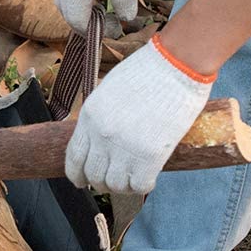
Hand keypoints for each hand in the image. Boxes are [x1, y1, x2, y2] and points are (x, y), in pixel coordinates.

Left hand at [65, 35, 215, 193]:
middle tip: (112, 181)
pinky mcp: (149, 155)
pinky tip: (148, 179)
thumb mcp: (109, 91)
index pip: (74, 157)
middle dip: (101, 182)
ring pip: (115, 184)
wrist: (176, 64)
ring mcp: (124, 147)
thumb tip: (99, 140)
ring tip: (132, 180)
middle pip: (93, 175)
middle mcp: (102, 136)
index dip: (77, 174)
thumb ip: (101, 117)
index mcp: (89, 117)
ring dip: (122, 186)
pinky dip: (142, 186)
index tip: (80, 181)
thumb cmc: (148, 71)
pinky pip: (139, 185)